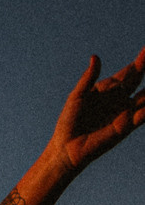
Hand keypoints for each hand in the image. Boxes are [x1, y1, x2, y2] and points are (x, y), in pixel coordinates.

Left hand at [47, 48, 144, 178]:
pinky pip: (140, 117)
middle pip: (139, 80)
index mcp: (110, 88)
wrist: (66, 147)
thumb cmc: (69, 121)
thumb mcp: (77, 96)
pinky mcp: (124, 127)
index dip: (140, 61)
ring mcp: (125, 112)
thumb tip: (95, 57)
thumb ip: (88, 78)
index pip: (130, 71)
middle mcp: (121, 98)